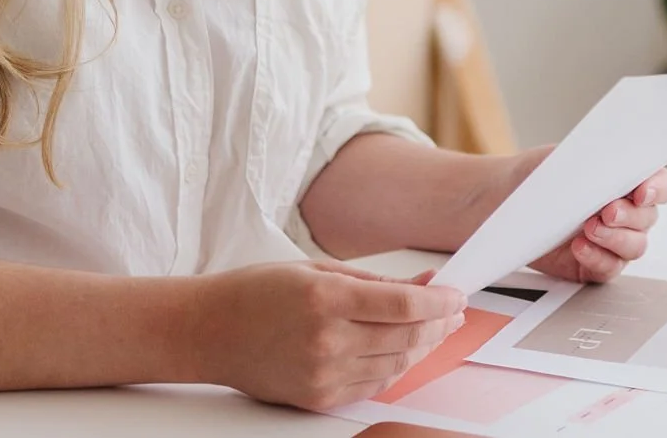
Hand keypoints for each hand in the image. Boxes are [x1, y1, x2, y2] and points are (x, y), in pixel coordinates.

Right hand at [190, 260, 464, 410]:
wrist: (209, 332)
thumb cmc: (258, 292)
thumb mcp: (317, 270)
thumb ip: (375, 280)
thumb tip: (426, 281)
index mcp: (326, 299)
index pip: (403, 303)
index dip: (439, 300)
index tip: (457, 293)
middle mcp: (326, 340)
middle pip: (405, 336)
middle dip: (438, 322)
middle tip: (454, 311)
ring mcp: (322, 373)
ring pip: (395, 364)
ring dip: (422, 346)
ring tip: (435, 328)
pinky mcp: (317, 397)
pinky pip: (372, 385)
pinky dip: (394, 367)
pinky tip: (404, 350)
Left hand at [518, 154, 666, 283]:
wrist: (507, 198)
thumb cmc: (542, 175)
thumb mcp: (569, 160)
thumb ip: (598, 164)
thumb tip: (617, 165)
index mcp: (628, 181)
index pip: (661, 185)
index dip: (658, 189)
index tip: (642, 192)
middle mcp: (627, 212)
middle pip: (648, 219)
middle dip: (630, 216)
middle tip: (607, 211)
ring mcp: (613, 240)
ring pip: (635, 246)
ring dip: (615, 238)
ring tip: (588, 229)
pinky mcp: (595, 264)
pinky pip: (610, 268)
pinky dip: (597, 258)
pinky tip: (579, 247)